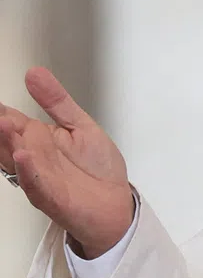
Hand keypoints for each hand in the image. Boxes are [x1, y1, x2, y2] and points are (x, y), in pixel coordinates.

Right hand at [0, 68, 134, 257]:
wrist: (116, 204)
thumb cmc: (98, 169)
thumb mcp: (80, 126)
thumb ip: (57, 102)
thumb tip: (34, 73)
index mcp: (37, 138)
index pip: (10, 120)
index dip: (1, 110)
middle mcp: (32, 157)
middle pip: (7, 139)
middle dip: (0, 127)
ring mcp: (38, 177)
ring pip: (16, 159)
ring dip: (7, 143)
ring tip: (3, 124)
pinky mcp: (51, 197)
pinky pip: (36, 183)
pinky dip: (29, 170)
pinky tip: (23, 155)